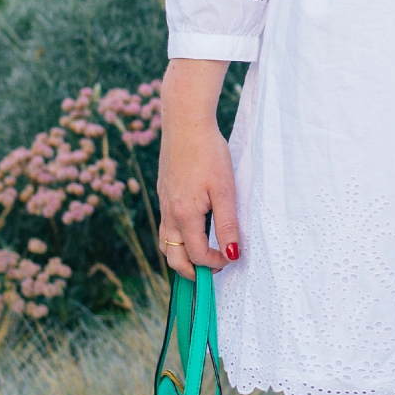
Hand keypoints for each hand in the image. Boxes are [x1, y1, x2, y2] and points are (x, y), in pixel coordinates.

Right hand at [157, 60, 238, 277]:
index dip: (214, 263)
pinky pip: (165, 227)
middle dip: (191, 272)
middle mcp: (168, 213)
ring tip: (202, 258)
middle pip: (173, 257)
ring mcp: (163, 203)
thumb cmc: (209, 153)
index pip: (195, 255)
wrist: (185, 122)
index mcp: (183, 215)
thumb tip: (231, 255)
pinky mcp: (163, 193)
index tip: (231, 260)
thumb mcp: (225, 189)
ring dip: (181, 257)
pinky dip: (177, 239)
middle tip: (212, 272)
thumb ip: (227, 224)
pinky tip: (192, 231)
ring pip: (166, 243)